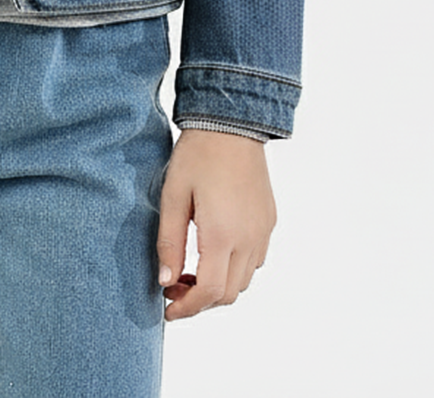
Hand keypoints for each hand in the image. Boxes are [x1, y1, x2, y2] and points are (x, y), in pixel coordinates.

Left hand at [156, 129, 275, 319]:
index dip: (187, 308)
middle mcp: (248, 239)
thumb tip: (165, 281)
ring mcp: (262, 231)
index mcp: (222, 235)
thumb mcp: (173, 196)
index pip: (209, 293)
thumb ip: (169, 242)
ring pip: (243, 280)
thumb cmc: (198, 155)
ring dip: (218, 286)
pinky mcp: (268, 221)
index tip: (167, 310)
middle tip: (173, 288)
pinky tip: (213, 251)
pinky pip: (255, 260)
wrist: (232, 123)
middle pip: (228, 293)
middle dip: (200, 301)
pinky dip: (234, 268)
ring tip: (190, 270)